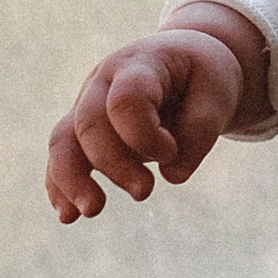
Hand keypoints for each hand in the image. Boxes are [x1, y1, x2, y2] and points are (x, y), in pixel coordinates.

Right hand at [46, 5, 266, 222]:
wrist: (183, 61)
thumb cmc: (201, 75)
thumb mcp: (217, 91)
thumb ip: (200, 130)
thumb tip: (172, 176)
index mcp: (139, 64)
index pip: (125, 99)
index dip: (145, 135)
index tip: (171, 151)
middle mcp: (103, 82)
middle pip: (90, 123)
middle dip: (114, 164)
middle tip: (145, 192)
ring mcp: (87, 105)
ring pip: (62, 141)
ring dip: (72, 179)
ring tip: (92, 211)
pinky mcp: (83, 131)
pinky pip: (60, 158)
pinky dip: (60, 186)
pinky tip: (69, 216)